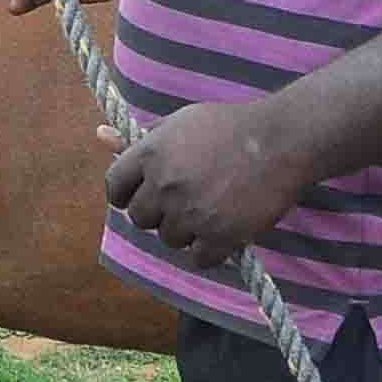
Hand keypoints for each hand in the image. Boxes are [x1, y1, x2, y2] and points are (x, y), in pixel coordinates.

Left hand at [102, 101, 305, 270]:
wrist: (281, 140)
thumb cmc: (229, 127)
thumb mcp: (179, 123)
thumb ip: (140, 140)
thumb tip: (100, 135)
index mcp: (150, 154)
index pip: (113, 188)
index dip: (126, 194)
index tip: (143, 194)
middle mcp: (164, 185)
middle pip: (139, 218)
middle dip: (158, 213)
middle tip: (185, 201)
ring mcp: (191, 213)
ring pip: (168, 239)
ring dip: (186, 231)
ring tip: (210, 209)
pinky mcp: (219, 236)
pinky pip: (198, 258)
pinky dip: (211, 249)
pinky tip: (224, 230)